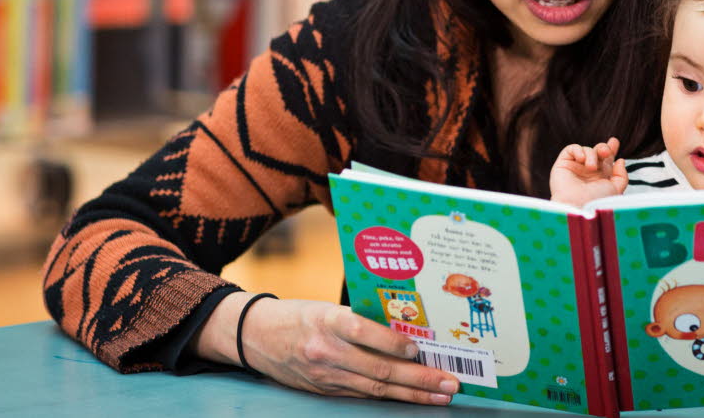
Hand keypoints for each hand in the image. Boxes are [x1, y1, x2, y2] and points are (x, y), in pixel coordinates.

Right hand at [195, 294, 459, 404]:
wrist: (253, 336)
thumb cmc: (297, 314)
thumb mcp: (323, 306)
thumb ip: (358, 318)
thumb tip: (405, 326)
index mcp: (325, 321)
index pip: (362, 331)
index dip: (392, 342)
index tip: (419, 347)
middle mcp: (325, 351)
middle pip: (378, 368)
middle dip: (419, 378)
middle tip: (450, 381)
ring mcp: (324, 374)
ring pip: (376, 387)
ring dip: (412, 393)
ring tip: (441, 394)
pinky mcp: (324, 390)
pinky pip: (363, 394)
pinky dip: (390, 396)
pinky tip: (413, 397)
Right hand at [549, 137, 626, 205]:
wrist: (578, 206)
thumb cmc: (597, 201)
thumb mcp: (616, 189)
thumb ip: (621, 175)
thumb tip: (620, 161)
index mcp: (601, 178)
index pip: (606, 160)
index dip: (610, 149)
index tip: (614, 142)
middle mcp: (588, 172)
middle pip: (597, 151)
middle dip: (603, 148)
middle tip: (605, 152)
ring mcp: (575, 168)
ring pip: (586, 150)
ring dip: (592, 155)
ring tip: (591, 167)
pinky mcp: (563, 164)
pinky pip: (571, 149)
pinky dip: (578, 150)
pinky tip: (581, 159)